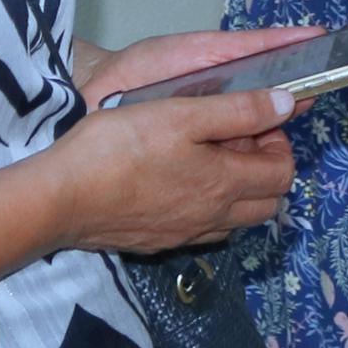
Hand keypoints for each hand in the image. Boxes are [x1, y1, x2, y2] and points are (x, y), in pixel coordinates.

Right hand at [41, 34, 307, 255]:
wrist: (60, 199)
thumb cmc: (119, 147)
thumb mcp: (182, 114)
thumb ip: (239, 110)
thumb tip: (288, 105)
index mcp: (225, 185)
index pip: (283, 174)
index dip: (279, 144)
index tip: (255, 121)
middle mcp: (212, 218)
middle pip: (267, 202)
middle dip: (264, 169)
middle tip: (236, 138)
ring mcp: (184, 235)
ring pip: (235, 219)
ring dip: (237, 190)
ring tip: (208, 157)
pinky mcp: (157, 242)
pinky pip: (202, 229)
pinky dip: (207, 207)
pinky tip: (178, 182)